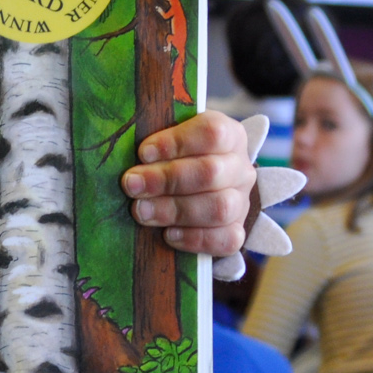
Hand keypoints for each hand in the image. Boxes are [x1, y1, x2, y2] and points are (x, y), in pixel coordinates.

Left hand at [121, 109, 254, 256]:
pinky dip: (194, 238)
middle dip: (165, 179)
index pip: (211, 132)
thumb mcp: (170, 142)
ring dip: (174, 209)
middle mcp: (240, 168)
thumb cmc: (176, 159)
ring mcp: (241, 201)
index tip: (143, 153)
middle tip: (131, 184)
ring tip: (141, 210)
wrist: (196, 190)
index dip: (175, 142)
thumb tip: (134, 157)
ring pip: (219, 207)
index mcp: (230, 135)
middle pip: (210, 172)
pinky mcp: (237, 231)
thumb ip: (157, 145)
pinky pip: (226, 240)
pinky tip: (168, 234)